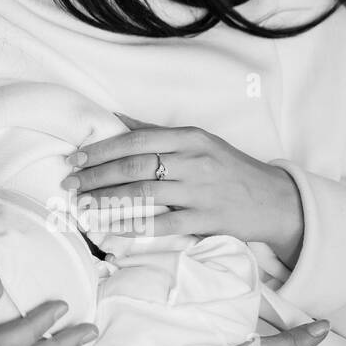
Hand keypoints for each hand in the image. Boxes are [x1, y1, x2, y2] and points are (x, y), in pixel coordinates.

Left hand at [64, 114, 304, 263]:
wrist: (276, 201)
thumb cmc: (229, 167)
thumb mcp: (199, 141)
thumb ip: (157, 132)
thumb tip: (115, 117)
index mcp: (190, 138)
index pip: (136, 140)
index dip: (102, 150)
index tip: (76, 158)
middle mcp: (194, 162)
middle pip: (134, 167)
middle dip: (96, 176)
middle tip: (69, 182)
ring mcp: (200, 192)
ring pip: (142, 195)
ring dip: (106, 200)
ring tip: (82, 204)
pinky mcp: (206, 221)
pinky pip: (162, 224)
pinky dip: (132, 225)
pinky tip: (110, 228)